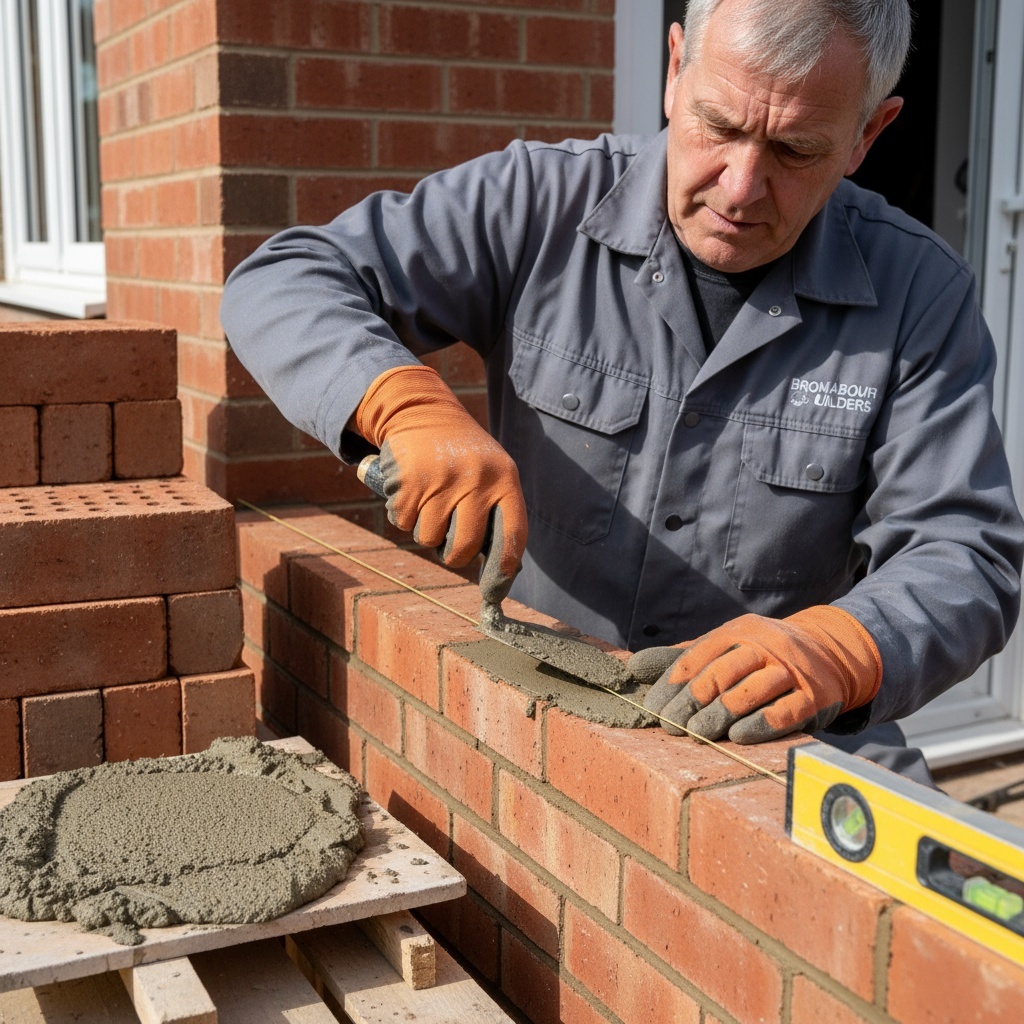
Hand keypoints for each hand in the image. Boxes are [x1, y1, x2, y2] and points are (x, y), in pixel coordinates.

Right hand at [355, 365, 526, 603]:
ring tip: (428, 502)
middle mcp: (477, 479)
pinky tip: (410, 491)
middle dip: (452, 555)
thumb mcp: (489, 471)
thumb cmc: (460, 453)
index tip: (495, 589)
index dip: (504, 567)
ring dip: (424, 530)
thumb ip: (496, 511)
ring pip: (430, 538)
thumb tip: (502, 572)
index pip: (513, 534)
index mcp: (505, 478)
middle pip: (464, 546)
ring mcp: (443, 479)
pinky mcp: (411, 480)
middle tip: (448, 543)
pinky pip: (403, 522)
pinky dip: (401, 515)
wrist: (422, 410)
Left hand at [628, 607, 880, 742]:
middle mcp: (766, 645)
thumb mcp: (724, 650)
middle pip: (721, 673)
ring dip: (720, 714)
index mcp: (739, 631)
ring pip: (751, 690)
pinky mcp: (816, 696)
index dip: (673, 684)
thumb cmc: (760, 658)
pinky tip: (738, 737)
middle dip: (692, 702)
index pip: (698, 657)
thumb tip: (633, 667)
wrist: (830, 654)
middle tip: (671, 726)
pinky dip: (760, 724)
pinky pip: (785, 711)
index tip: (653, 709)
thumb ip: (681, 659)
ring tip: (696, 734)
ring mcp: (792, 669)